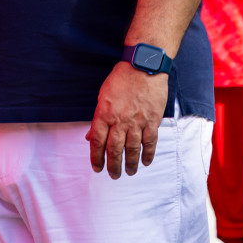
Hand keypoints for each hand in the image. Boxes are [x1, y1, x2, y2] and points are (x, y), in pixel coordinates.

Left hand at [86, 63, 167, 178]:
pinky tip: (146, 162)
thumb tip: (89, 137)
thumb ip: (97, 118)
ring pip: (133, 149)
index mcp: (104, 114)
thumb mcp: (103, 96)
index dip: (96, 157)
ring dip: (131, 163)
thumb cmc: (121, 79)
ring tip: (130, 172)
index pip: (97, 141)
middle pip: (114, 149)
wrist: (143, 67)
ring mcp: (137, 122)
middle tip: (113, 176)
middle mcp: (120, 120)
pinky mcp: (152, 121)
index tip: (97, 168)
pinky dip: (148, 154)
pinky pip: (150, 142)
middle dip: (113, 166)